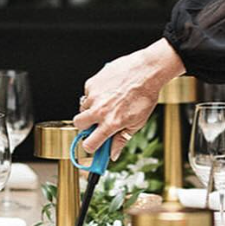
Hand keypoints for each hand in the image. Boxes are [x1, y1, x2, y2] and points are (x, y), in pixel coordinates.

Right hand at [73, 39, 184, 157]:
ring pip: (83, 107)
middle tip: (97, 123)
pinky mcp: (92, 83)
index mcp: (111, 123)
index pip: (89, 144)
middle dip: (85, 126)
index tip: (93, 144)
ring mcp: (94, 96)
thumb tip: (113, 154)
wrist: (146, 71)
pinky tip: (109, 91)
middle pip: (78, 124)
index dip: (90, 146)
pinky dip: (95, 95)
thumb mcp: (137, 122)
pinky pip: (87, 93)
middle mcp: (100, 110)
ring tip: (108, 103)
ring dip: (91, 109)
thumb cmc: (145, 95)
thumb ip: (122, 139)